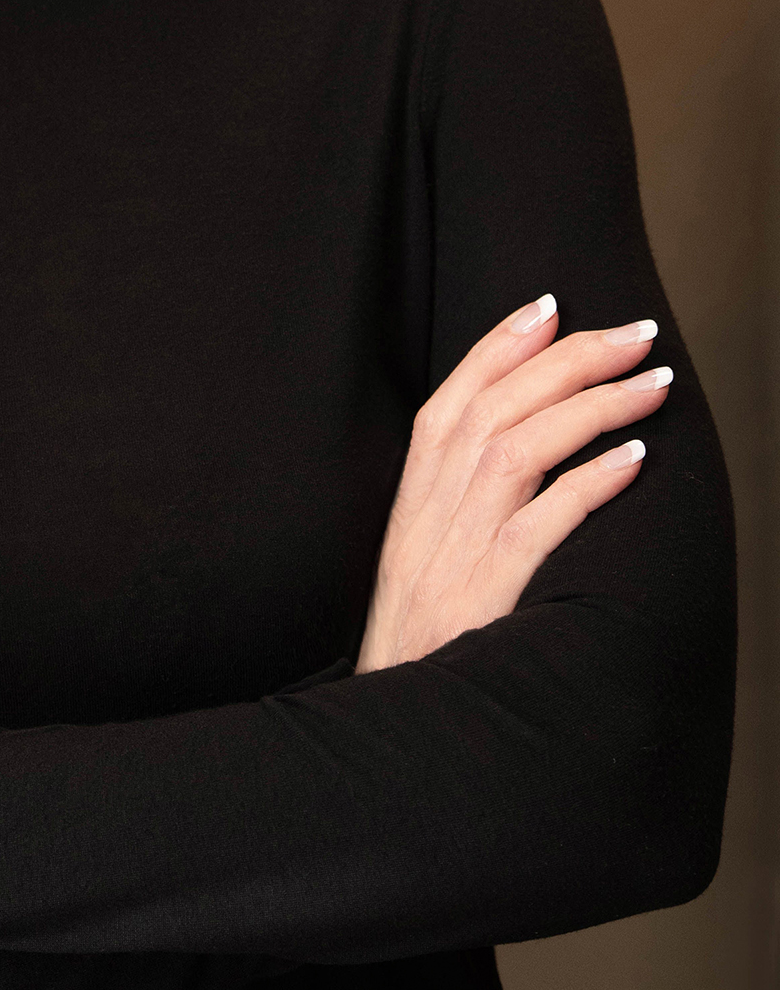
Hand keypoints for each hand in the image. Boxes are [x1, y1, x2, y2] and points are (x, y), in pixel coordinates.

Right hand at [357, 294, 670, 671]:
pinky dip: (587, 484)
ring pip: (517, 451)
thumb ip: (452, 510)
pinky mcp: (486, 599)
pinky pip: (539, 526)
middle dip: (566, 360)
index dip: (496, 348)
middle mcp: (426, 519)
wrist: (389, 735)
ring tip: (652, 382)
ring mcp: (454, 557)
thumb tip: (514, 450)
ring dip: (590, 406)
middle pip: (492, 411)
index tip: (548, 306)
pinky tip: (632, 461)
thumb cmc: (418, 652)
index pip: (449, 402)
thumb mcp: (418, 569)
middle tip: (634, 332)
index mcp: (408, 505)